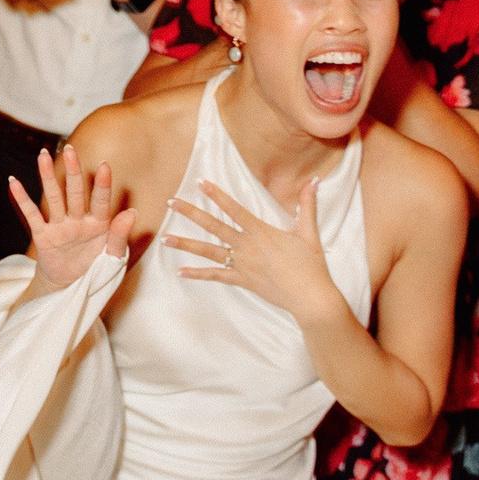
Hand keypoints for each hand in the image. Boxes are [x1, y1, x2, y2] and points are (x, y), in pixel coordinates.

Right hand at [9, 144, 133, 288]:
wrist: (72, 288)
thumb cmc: (96, 271)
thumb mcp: (114, 259)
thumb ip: (120, 236)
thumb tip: (131, 212)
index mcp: (99, 224)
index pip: (101, 201)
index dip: (102, 185)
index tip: (103, 165)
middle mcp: (79, 220)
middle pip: (75, 192)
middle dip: (73, 171)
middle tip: (70, 150)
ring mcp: (60, 226)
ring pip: (54, 197)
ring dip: (47, 176)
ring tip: (42, 156)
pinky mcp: (43, 235)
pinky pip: (31, 215)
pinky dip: (22, 199)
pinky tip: (14, 182)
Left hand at [166, 178, 346, 321]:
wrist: (310, 297)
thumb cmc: (311, 266)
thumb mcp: (309, 233)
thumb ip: (307, 206)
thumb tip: (313, 182)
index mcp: (261, 232)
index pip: (234, 208)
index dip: (216, 195)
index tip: (200, 183)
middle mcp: (247, 246)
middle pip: (213, 226)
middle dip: (191, 213)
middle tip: (171, 203)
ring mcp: (242, 264)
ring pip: (208, 251)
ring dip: (185, 244)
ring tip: (165, 239)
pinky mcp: (242, 280)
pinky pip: (216, 276)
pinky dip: (198, 274)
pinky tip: (180, 272)